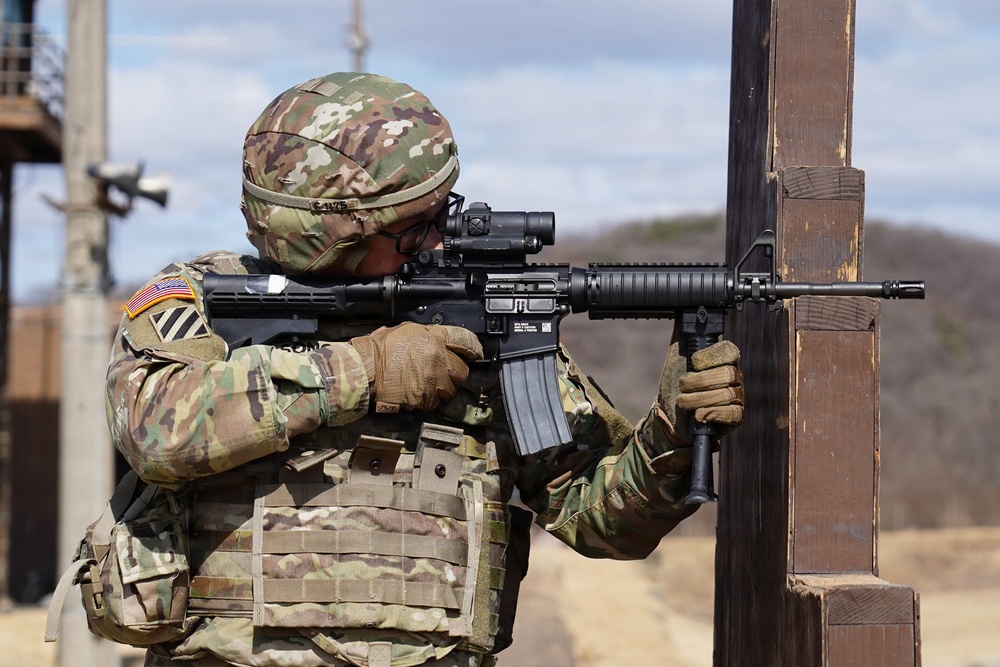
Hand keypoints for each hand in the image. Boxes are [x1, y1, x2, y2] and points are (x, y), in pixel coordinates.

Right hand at [350, 323, 483, 411]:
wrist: (366, 370)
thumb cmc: (379, 349)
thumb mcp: (405, 330)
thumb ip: (427, 335)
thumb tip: (436, 339)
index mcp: (434, 339)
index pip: (464, 340)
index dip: (473, 347)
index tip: (476, 352)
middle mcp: (438, 359)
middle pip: (462, 370)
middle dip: (454, 372)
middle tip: (443, 372)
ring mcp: (433, 380)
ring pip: (450, 389)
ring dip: (441, 388)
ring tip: (426, 384)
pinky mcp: (425, 398)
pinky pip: (434, 402)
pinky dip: (428, 400)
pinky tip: (416, 392)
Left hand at [678, 340, 743, 426]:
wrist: (670, 416)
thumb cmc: (675, 387)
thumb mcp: (675, 361)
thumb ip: (681, 341)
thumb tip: (682, 319)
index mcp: (722, 361)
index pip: (729, 351)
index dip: (711, 356)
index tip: (694, 363)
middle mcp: (734, 378)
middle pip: (728, 373)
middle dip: (699, 381)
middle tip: (683, 386)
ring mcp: (737, 398)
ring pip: (727, 394)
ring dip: (698, 399)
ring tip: (684, 402)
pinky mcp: (735, 418)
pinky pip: (732, 413)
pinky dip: (712, 413)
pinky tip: (699, 414)